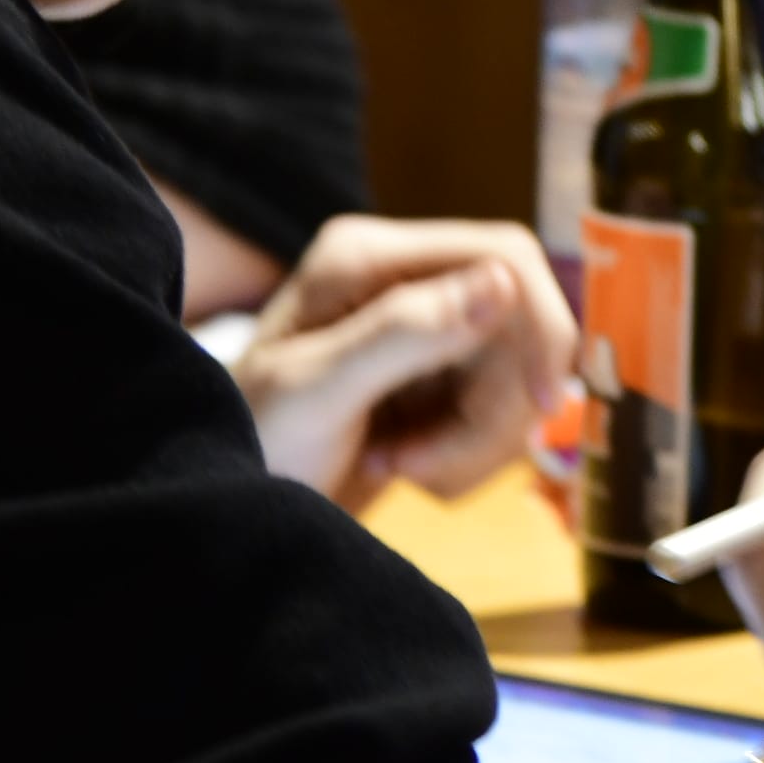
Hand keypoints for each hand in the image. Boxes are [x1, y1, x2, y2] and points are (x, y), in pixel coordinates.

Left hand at [231, 217, 576, 511]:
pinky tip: (402, 467)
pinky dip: (463, 456)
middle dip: (489, 408)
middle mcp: (404, 279)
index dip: (540, 323)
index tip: (543, 402)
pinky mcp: (434, 380)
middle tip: (423, 465)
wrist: (220, 508)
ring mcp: (422, 330)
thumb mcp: (317, 390)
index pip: (504, 254)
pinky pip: (495, 413)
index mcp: (371, 256)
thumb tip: (505, 282)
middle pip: (519, 328)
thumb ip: (405, 332)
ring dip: (471, 443)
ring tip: (399, 467)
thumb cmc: (248, 442)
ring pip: (513, 378)